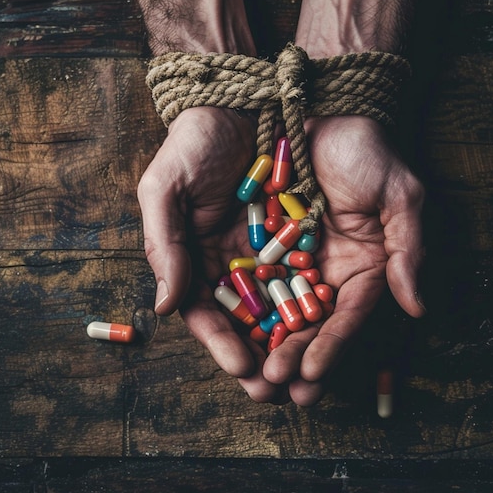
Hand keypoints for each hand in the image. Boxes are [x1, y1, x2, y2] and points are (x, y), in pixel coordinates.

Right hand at [137, 107, 290, 402]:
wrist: (240, 101)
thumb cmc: (193, 144)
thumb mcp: (164, 189)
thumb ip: (164, 246)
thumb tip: (164, 308)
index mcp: (197, 258)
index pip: (208, 313)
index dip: (222, 343)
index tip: (241, 368)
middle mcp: (234, 261)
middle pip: (249, 319)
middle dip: (262, 357)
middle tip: (279, 391)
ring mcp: (270, 249)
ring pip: (283, 304)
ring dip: (294, 342)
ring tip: (308, 376)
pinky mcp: (303, 234)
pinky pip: (312, 272)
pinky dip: (318, 302)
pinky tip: (329, 327)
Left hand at [261, 115, 425, 404]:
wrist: (321, 107)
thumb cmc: (366, 149)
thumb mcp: (400, 195)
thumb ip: (409, 250)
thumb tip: (417, 308)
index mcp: (362, 265)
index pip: (347, 316)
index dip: (331, 346)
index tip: (312, 374)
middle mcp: (323, 268)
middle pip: (307, 322)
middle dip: (292, 357)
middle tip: (275, 390)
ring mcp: (287, 256)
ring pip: (272, 308)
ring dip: (261, 343)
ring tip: (249, 376)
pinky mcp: (252, 241)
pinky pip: (242, 278)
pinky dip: (236, 306)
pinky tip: (227, 332)